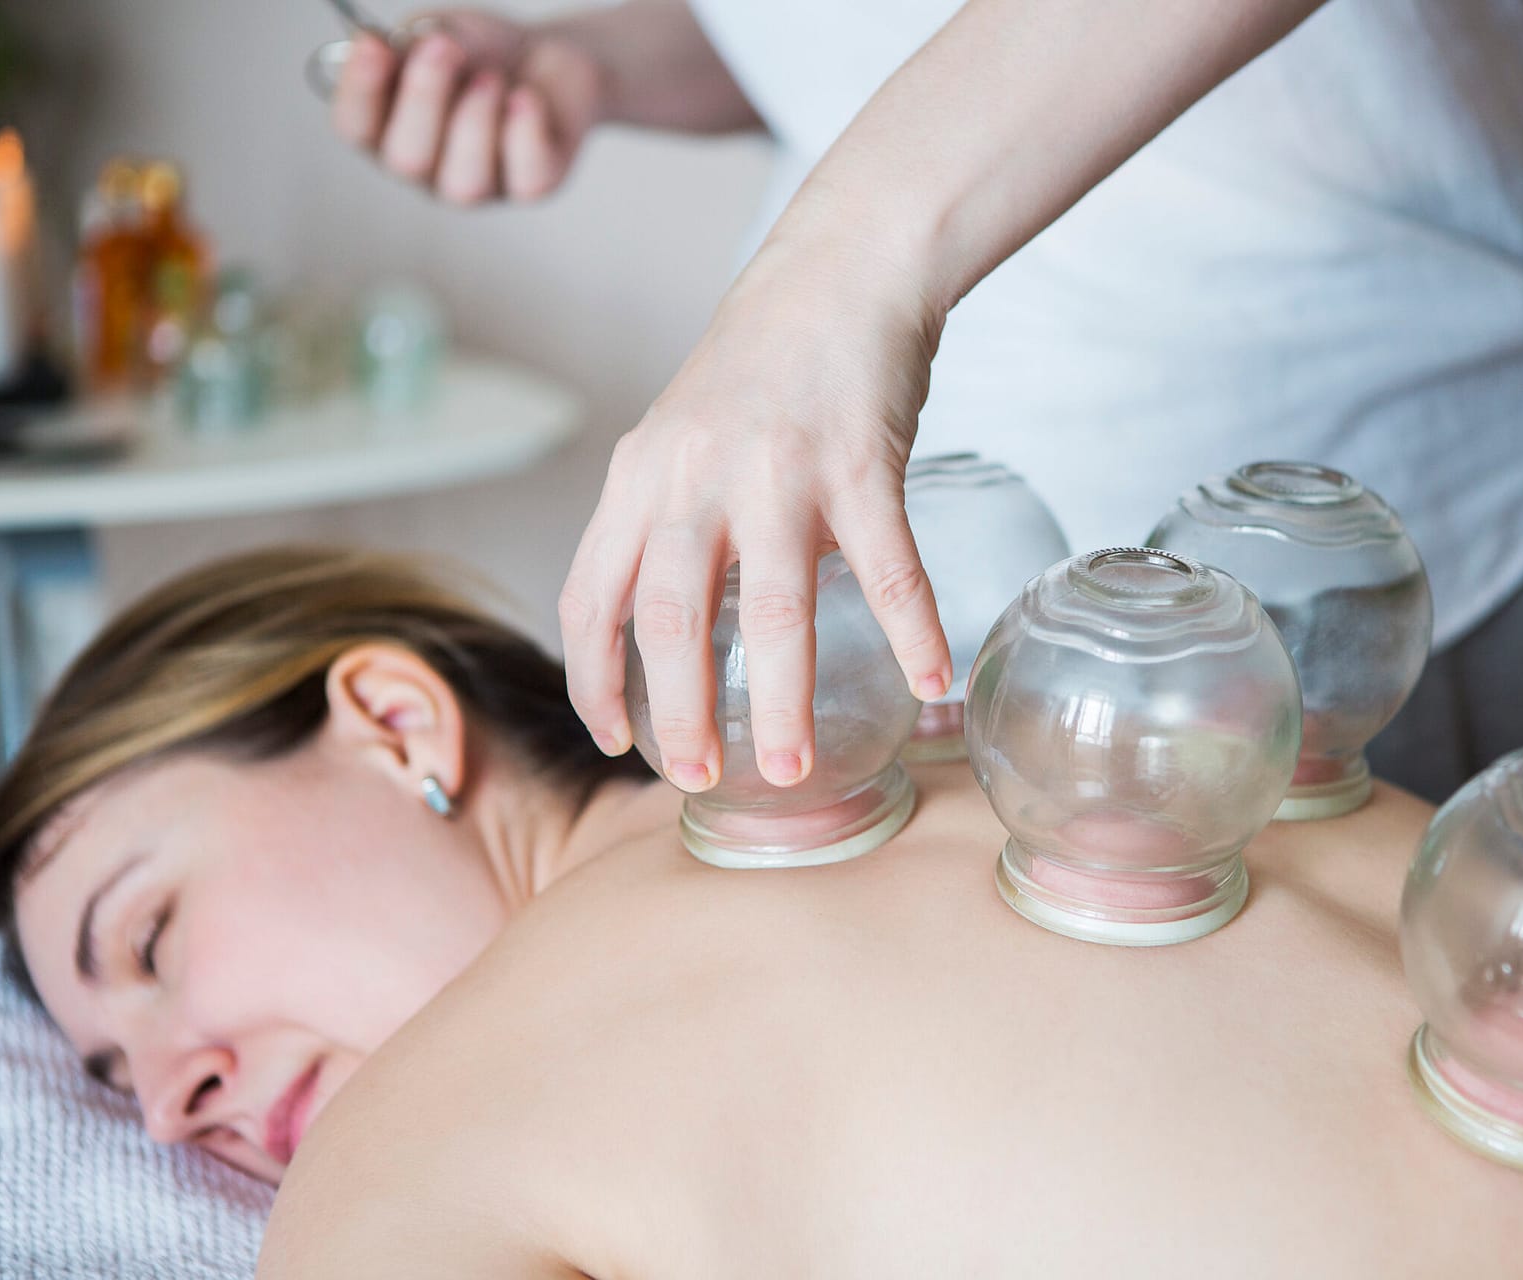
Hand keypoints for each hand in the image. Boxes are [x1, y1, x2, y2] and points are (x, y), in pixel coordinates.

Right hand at [330, 11, 604, 202]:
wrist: (546, 56)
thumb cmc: (482, 53)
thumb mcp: (443, 34)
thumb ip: (419, 47)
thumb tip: (401, 54)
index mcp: (387, 129)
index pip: (355, 126)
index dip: (360, 89)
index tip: (373, 45)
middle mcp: (426, 168)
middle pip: (407, 159)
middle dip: (423, 99)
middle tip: (444, 47)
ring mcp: (478, 186)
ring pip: (465, 183)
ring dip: (475, 120)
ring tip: (491, 75)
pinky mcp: (531, 186)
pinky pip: (527, 178)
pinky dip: (525, 132)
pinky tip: (526, 97)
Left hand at [560, 234, 954, 791]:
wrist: (838, 271)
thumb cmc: (761, 368)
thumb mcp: (679, 438)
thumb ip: (665, 523)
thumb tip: (672, 636)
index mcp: (640, 477)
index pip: (590, 598)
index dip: (594, 681)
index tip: (616, 741)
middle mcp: (694, 475)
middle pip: (667, 617)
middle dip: (678, 713)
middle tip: (698, 780)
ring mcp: (778, 470)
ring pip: (772, 607)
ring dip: (780, 698)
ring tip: (789, 767)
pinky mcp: (859, 462)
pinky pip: (888, 565)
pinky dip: (912, 628)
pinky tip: (931, 680)